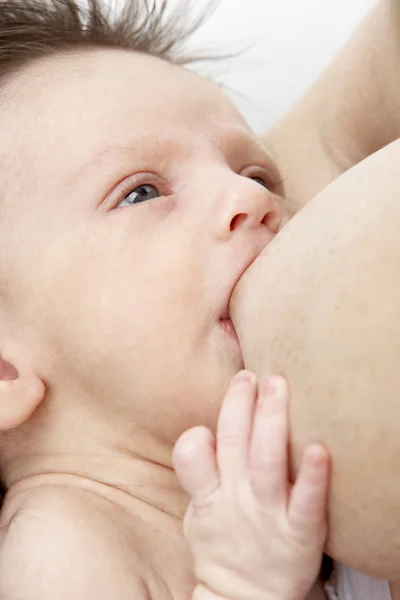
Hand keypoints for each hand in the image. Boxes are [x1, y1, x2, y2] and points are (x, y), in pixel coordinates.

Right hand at [173, 371, 329, 599]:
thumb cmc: (223, 547)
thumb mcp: (196, 511)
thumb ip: (197, 471)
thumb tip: (197, 431)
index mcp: (210, 494)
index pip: (194, 451)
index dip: (208, 422)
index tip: (235, 382)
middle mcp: (236, 499)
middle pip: (234, 444)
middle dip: (241, 404)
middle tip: (251, 374)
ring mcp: (267, 515)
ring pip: (265, 461)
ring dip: (269, 422)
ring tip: (277, 386)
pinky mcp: (298, 535)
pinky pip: (305, 504)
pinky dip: (310, 477)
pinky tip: (318, 450)